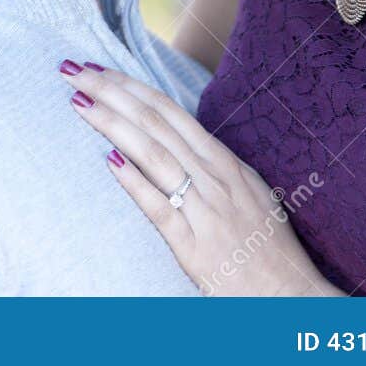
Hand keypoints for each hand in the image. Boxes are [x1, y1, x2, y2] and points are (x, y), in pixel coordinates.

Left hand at [60, 60, 343, 296]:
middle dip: (111, 92)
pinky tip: (109, 162)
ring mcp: (206, 210)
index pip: (168, 111)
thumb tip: (169, 139)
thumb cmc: (266, 246)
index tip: (96, 68)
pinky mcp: (195, 246)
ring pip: (154, 154)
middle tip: (72, 70)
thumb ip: (208, 165)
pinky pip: (160, 208)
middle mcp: (214, 178)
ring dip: (113, 124)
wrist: (292, 296)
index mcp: (224, 162)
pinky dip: (135, 182)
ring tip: (79, 103)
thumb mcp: (245, 192)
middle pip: (154, 123)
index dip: (130, 86)